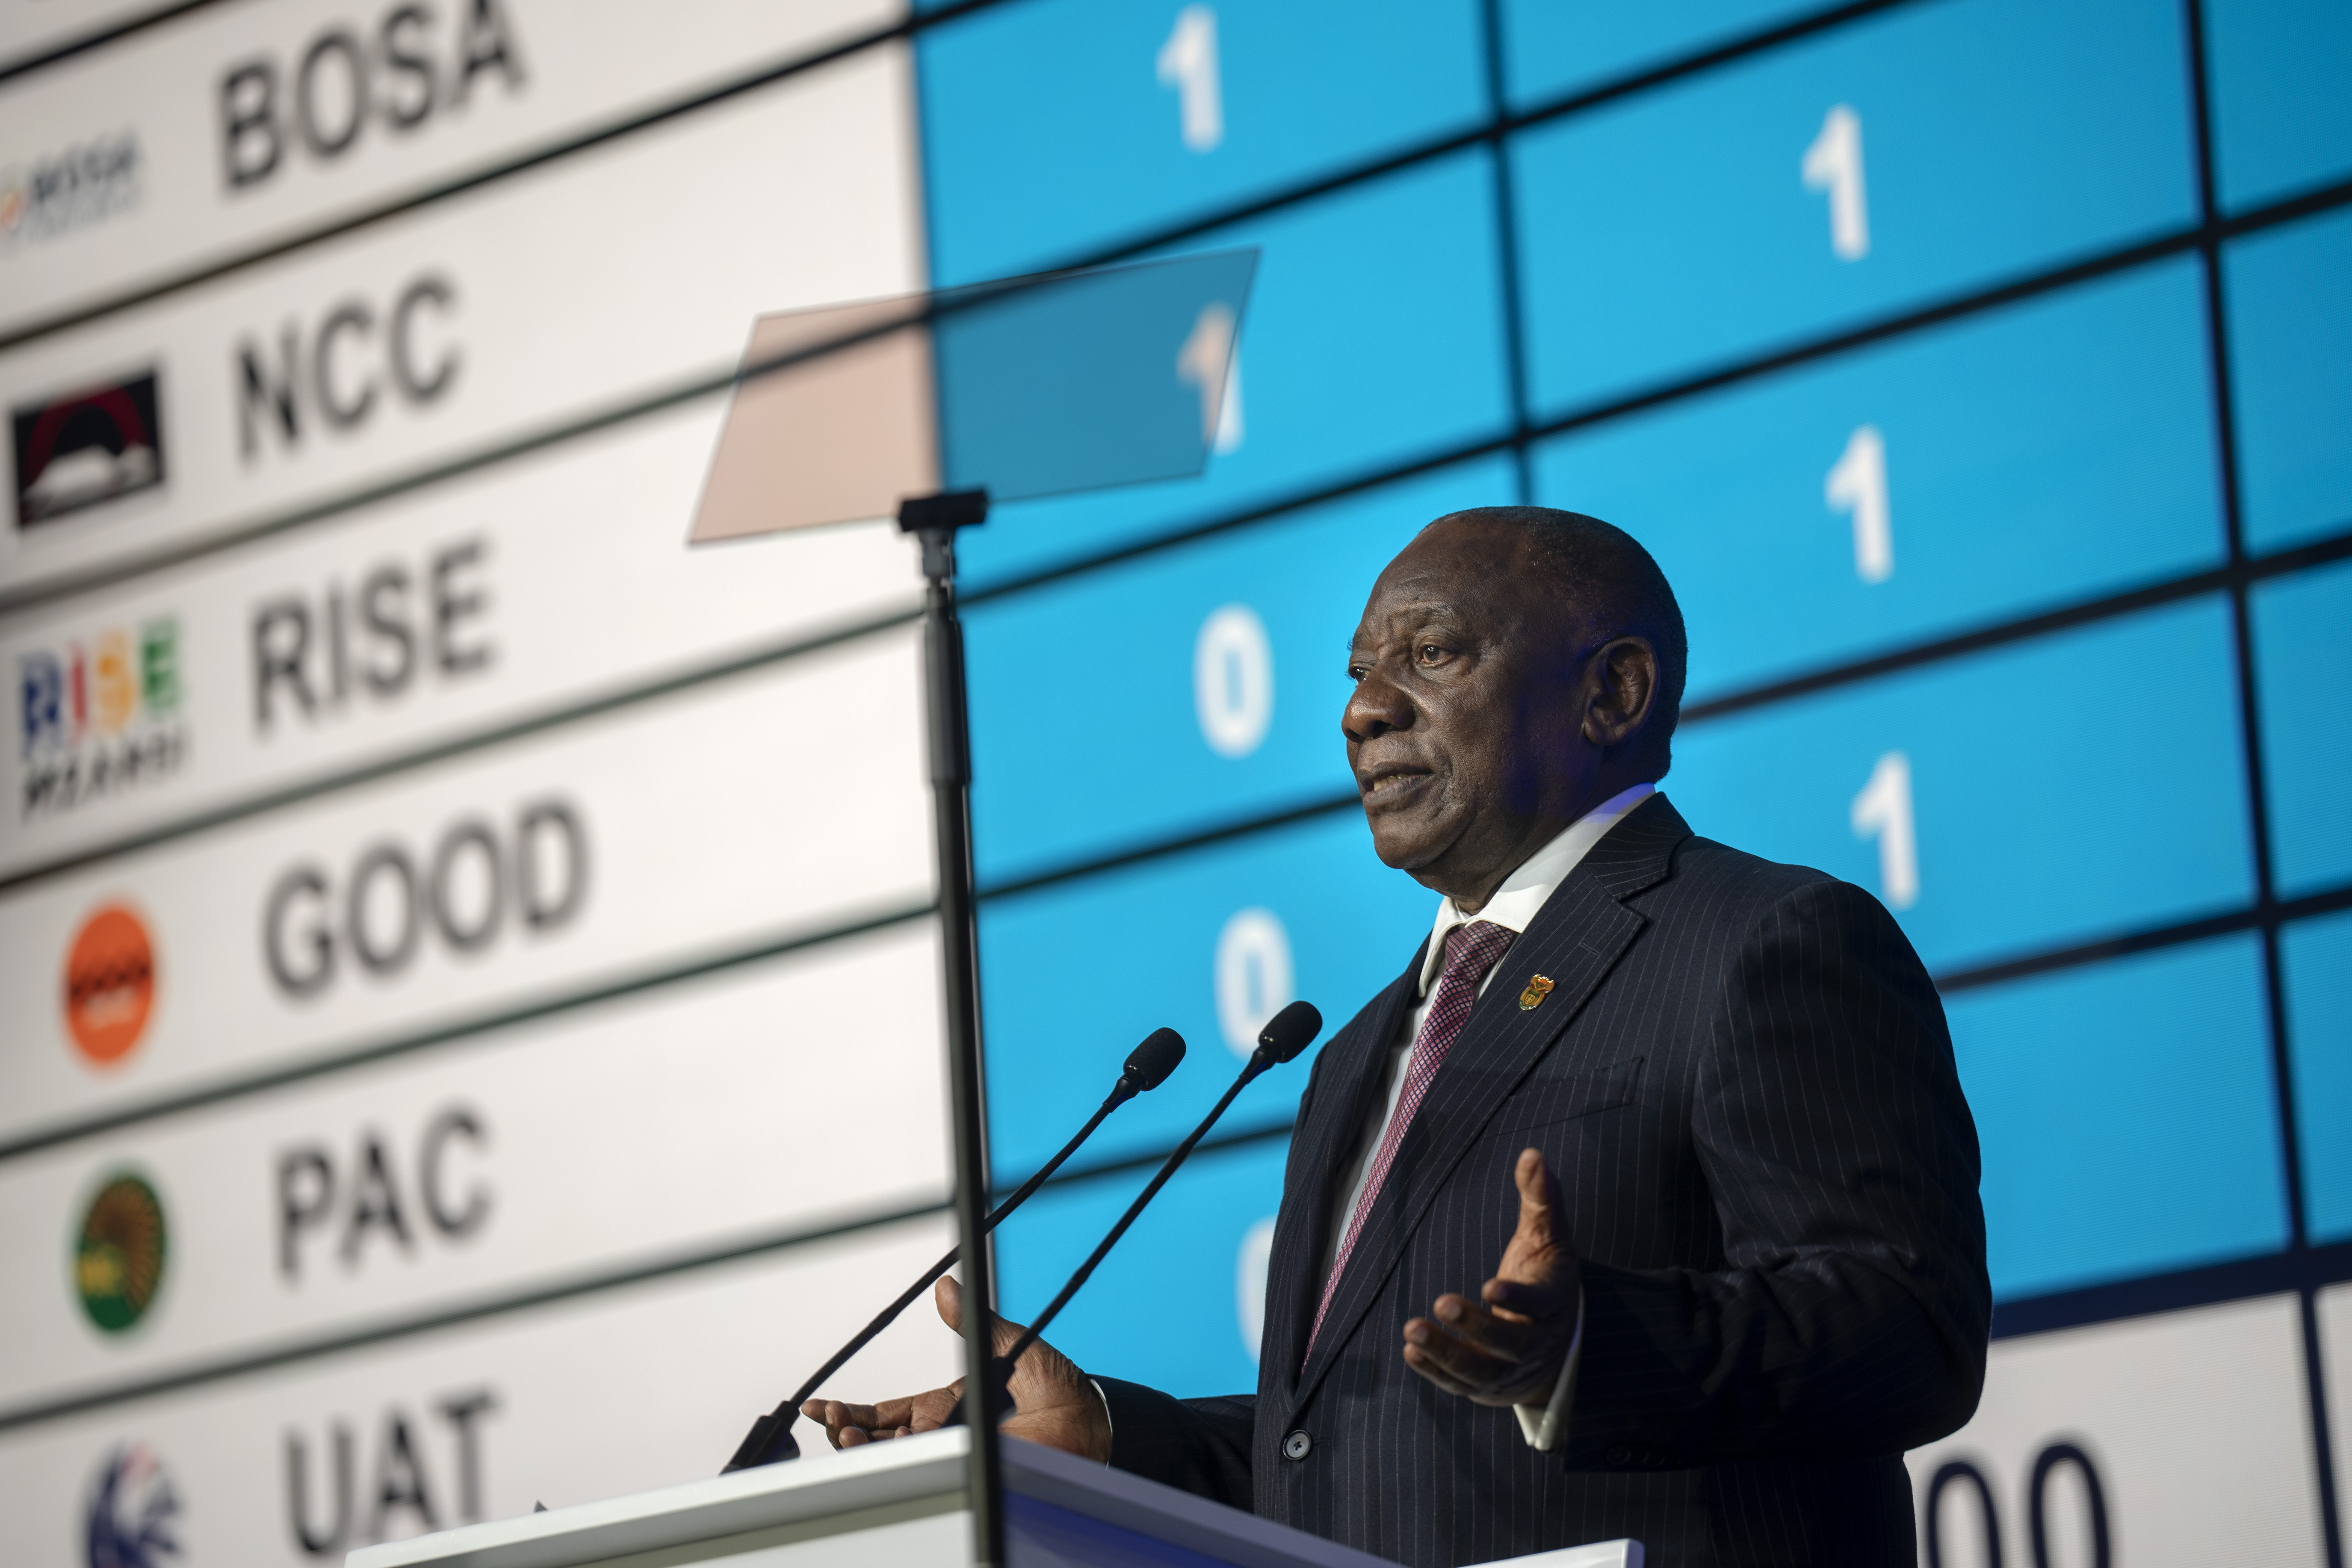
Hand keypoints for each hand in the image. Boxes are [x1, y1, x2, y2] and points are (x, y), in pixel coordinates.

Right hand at [801, 1277, 1113, 1461]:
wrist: (1086, 1416)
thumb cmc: (1052, 1381)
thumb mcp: (1004, 1342)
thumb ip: (971, 1320)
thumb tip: (947, 1286)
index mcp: (940, 1404)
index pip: (882, 1412)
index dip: (850, 1412)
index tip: (821, 1408)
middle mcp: (940, 1431)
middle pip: (876, 1439)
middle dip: (846, 1431)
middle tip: (833, 1419)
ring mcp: (952, 1451)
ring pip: (893, 1460)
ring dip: (863, 1449)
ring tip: (848, 1435)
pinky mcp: (968, 1464)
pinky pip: (925, 1469)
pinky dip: (899, 1463)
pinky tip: (886, 1450)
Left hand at [1401, 1148, 1580, 1405]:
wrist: (1555, 1341)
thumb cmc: (1545, 1277)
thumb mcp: (1549, 1237)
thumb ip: (1541, 1199)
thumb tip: (1533, 1154)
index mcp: (1554, 1303)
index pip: (1541, 1304)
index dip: (1518, 1300)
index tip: (1490, 1286)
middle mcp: (1536, 1344)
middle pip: (1509, 1344)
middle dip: (1475, 1326)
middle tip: (1441, 1302)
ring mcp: (1511, 1371)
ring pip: (1482, 1371)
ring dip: (1446, 1353)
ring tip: (1412, 1329)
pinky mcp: (1487, 1388)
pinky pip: (1462, 1385)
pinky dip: (1436, 1372)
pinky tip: (1411, 1351)